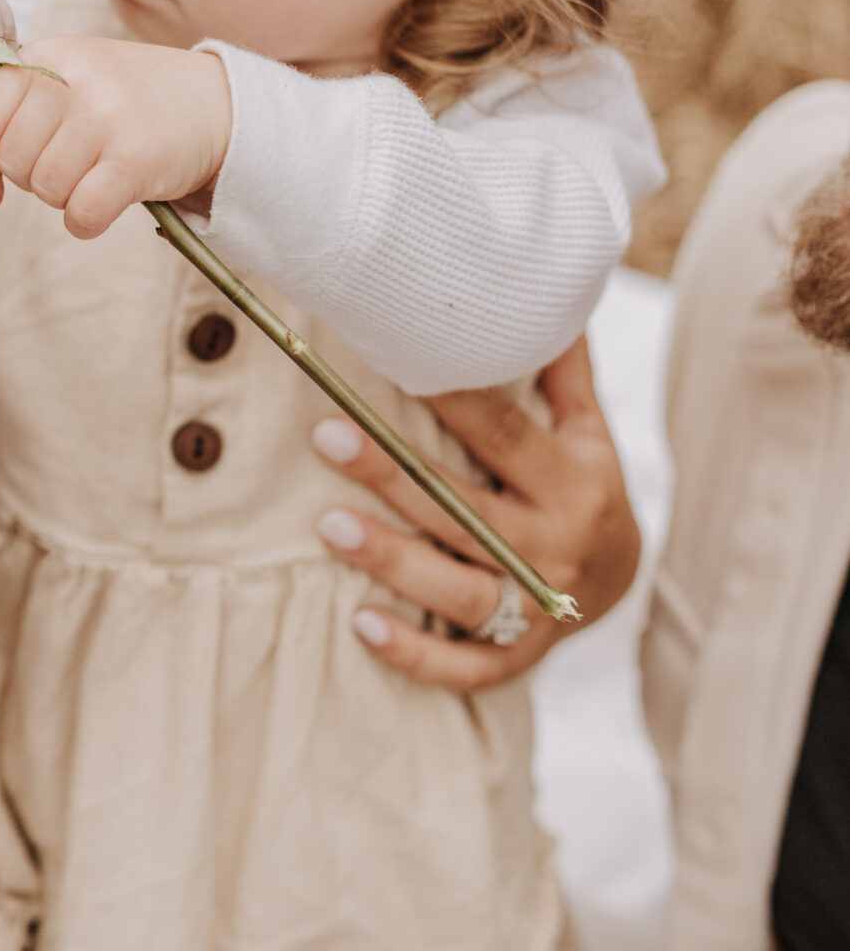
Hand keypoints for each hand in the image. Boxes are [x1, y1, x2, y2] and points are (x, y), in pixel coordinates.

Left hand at [0, 34, 231, 238]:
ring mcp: (108, 116)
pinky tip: (101, 205)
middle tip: (61, 171)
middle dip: (27, 179)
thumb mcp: (65, 91)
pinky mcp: (137, 157)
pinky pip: (81, 212)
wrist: (214, 103)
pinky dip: (85, 221)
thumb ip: (6, 116)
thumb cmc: (129, 99)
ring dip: (61, 197)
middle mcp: (76, 79)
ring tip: (90, 177)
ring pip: (45, 187)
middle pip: (11, 157)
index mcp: (50, 56)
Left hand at [310, 337, 640, 687]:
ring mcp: (541, 606)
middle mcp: (558, 544)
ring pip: (462, 590)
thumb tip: (541, 285)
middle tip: (326, 437)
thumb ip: (560, 370)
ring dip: (393, 560)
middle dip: (395, 475)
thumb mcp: (588, 429)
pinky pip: (467, 665)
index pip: (505, 437)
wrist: (625, 582)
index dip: (453, 401)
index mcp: (576, 479)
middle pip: (469, 512)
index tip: (394, 361)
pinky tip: (361, 624)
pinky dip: (416, 653)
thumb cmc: (584, 485)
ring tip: (327, 525)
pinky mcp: (523, 657)